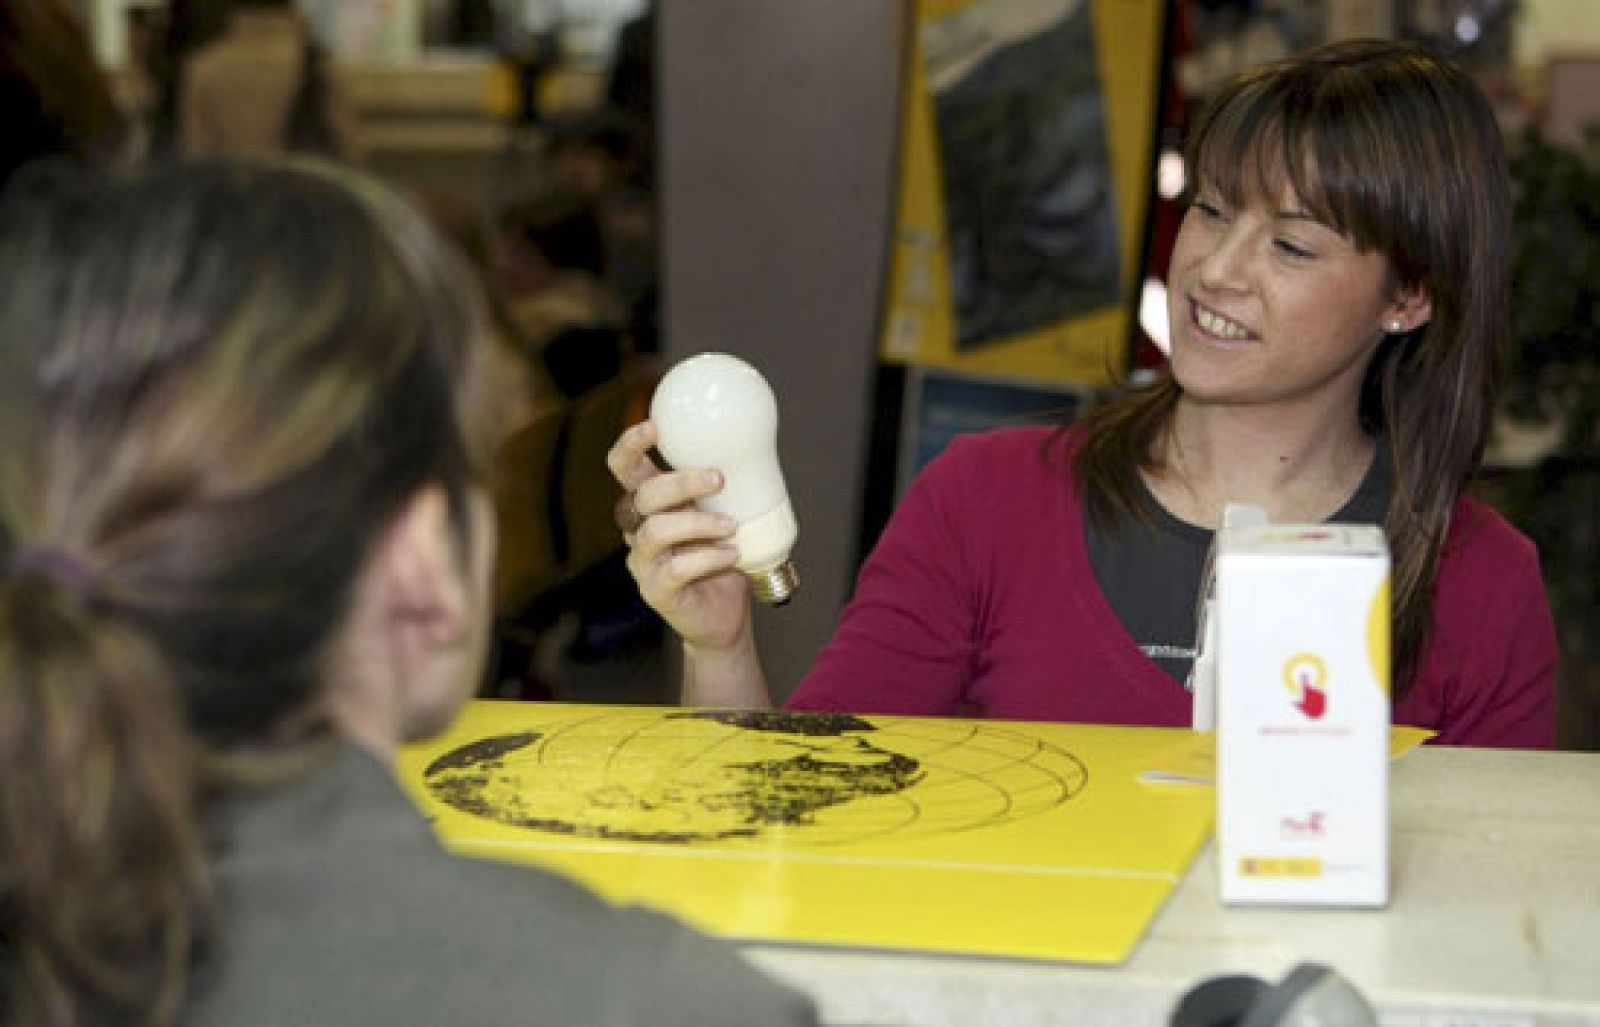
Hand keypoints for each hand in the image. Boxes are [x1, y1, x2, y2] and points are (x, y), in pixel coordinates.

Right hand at [607, 420, 752, 655]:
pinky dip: (708, 559)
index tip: (654, 427)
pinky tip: (732, 555)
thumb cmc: (724, 557)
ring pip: (655, 531)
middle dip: (680, 482)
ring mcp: (643, 562)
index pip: (624, 469)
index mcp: (652, 504)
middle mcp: (639, 530)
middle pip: (643, 496)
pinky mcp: (655, 591)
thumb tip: (753, 448)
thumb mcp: (725, 513)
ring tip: (732, 526)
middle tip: (718, 479)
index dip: (630, 446)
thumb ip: (724, 488)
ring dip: (698, 523)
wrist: (725, 614)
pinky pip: (676, 569)